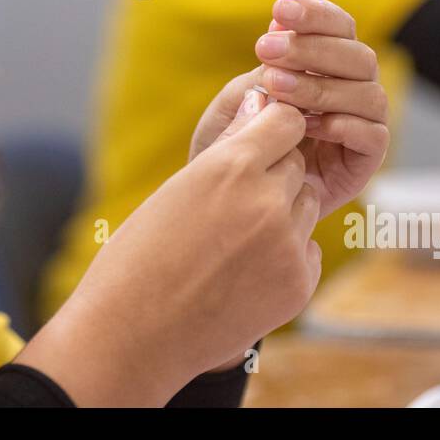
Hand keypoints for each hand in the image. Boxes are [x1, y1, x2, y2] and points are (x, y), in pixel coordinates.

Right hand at [19, 0, 388, 404]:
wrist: (132, 335)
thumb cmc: (140, 255)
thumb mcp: (179, 187)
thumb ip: (229, 149)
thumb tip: (261, 104)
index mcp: (231, 166)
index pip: (287, 121)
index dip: (274, 130)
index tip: (257, 143)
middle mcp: (267, 201)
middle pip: (297, 166)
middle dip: (275, 175)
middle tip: (233, 203)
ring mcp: (286, 246)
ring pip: (306, 206)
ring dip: (282, 213)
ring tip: (234, 239)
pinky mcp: (297, 285)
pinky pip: (308, 250)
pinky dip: (287, 255)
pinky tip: (245, 271)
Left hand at [190, 0, 388, 218]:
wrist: (226, 200)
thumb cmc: (233, 143)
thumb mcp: (238, 100)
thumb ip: (262, 67)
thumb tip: (280, 24)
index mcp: (324, 66)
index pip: (338, 28)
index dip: (316, 14)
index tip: (281, 7)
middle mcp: (350, 90)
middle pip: (357, 55)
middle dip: (312, 48)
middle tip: (265, 50)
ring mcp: (361, 124)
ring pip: (367, 92)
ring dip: (321, 86)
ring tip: (277, 89)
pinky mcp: (364, 161)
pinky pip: (373, 135)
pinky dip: (343, 125)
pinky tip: (309, 126)